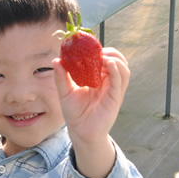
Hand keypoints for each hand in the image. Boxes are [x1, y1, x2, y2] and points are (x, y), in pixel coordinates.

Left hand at [52, 47, 129, 177]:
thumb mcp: (64, 92)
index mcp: (97, 78)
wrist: (80, 131)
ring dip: (114, 58)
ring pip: (122, 67)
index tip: (85, 45)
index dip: (97, 50)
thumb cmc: (74, 112)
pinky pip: (120, 80)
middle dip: (108, 51)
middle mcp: (107, 81)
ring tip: (102, 56)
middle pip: (116, 60)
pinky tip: (108, 64)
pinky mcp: (115, 97)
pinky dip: (116, 69)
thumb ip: (61, 77)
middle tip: (95, 50)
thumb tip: (56, 60)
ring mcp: (113, 89)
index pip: (102, 58)